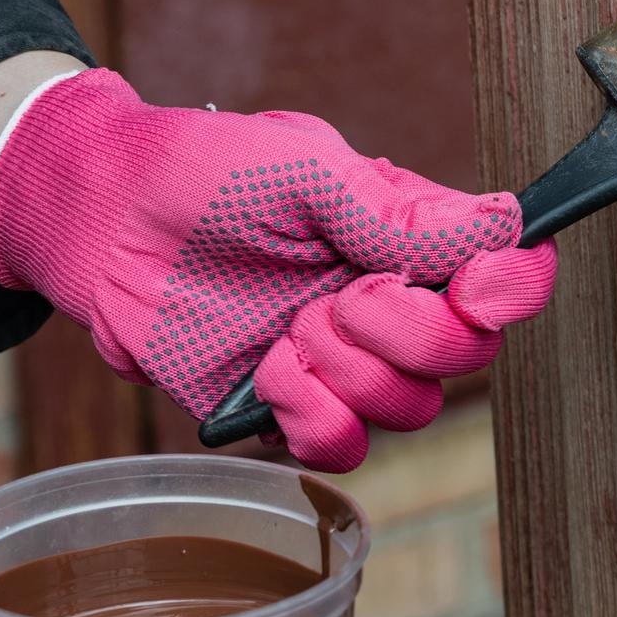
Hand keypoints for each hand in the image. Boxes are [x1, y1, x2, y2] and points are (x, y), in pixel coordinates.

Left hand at [0, 70, 557, 469]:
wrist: (104, 219)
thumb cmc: (202, 172)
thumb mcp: (307, 171)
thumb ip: (403, 212)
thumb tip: (503, 227)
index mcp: (414, 238)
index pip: (510, 274)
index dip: (513, 289)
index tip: (474, 284)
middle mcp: (393, 302)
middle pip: (468, 353)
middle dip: (408, 331)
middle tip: (340, 293)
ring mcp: (343, 358)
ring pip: (411, 407)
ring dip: (351, 369)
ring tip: (292, 326)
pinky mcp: (289, 405)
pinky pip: (343, 446)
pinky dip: (314, 414)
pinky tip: (273, 370)